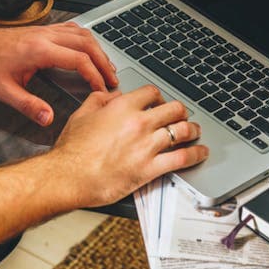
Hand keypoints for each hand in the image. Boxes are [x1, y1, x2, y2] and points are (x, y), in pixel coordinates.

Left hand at [0, 21, 118, 125]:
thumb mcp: (3, 91)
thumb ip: (27, 105)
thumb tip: (47, 118)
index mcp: (38, 50)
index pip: (78, 59)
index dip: (94, 75)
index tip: (101, 89)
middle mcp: (44, 36)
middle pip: (86, 44)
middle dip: (104, 62)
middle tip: (113, 80)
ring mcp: (45, 30)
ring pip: (82, 34)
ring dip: (98, 49)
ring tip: (107, 67)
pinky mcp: (42, 30)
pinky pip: (72, 29)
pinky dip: (86, 40)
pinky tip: (90, 49)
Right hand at [45, 86, 208, 207]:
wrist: (69, 176)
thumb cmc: (72, 150)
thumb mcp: (82, 114)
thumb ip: (100, 99)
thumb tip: (112, 95)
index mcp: (123, 107)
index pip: (152, 92)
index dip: (158, 97)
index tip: (159, 102)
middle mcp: (139, 123)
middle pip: (174, 109)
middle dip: (180, 112)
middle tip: (181, 117)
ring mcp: (147, 146)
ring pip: (183, 131)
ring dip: (193, 130)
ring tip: (195, 131)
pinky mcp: (150, 168)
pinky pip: (182, 158)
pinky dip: (196, 154)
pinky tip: (200, 152)